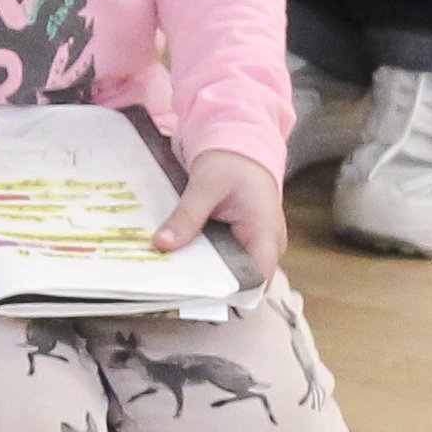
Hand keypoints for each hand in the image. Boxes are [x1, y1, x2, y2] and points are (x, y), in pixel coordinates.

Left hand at [155, 148, 287, 280]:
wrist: (239, 138)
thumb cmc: (231, 158)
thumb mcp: (204, 185)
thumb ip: (186, 216)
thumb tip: (162, 244)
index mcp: (267, 233)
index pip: (255, 279)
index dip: (228, 291)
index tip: (195, 293)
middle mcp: (269, 244)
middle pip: (243, 278)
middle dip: (212, 283)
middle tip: (176, 284)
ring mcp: (258, 242)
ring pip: (234, 268)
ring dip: (208, 270)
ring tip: (176, 273)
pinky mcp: (245, 237)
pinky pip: (229, 256)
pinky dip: (209, 257)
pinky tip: (185, 257)